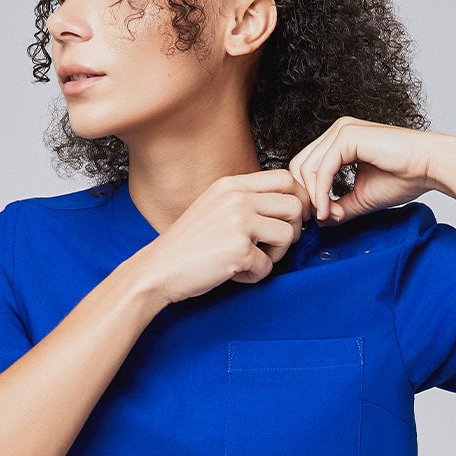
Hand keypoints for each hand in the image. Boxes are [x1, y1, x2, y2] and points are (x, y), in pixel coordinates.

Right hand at [135, 169, 313, 302]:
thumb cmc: (187, 245)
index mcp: (231, 185)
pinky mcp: (239, 251)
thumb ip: (245, 201)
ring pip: (288, 236)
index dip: (297, 201)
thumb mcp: (214, 207)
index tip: (290, 221)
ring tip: (252, 261)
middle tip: (274, 246)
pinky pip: (268, 266)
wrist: (158, 269)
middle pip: (295, 206)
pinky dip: (254, 276)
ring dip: (276, 255)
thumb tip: (289, 207)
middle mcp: (237, 198)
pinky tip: (233, 273)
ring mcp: (239, 223)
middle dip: (292, 231)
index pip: (285, 179)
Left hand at [288, 119, 448, 224]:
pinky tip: (329, 210)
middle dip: (304, 196)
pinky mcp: (347, 136)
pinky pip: (321, 169)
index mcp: (340, 141)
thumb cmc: (404, 178)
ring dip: (313, 198)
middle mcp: (338, 131)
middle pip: (298, 165)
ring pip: (306, 167)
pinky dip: (321, 193)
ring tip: (328, 216)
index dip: (306, 194)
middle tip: (317, 218)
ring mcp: (341, 130)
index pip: (305, 166)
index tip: (319, 217)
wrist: (431, 167)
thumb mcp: (361, 198)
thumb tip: (318, 220)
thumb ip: (338, 206)